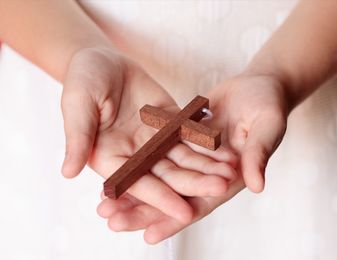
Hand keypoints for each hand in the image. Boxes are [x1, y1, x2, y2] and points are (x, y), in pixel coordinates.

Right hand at [60, 47, 237, 222]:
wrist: (101, 61)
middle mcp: (136, 156)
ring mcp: (155, 141)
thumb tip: (68, 172)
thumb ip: (77, 138)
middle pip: (168, 175)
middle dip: (194, 183)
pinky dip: (208, 143)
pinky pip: (191, 135)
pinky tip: (227, 148)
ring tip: (232, 172)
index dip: (161, 198)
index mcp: (112, 159)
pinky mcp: (171, 123)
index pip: (138, 184)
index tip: (184, 213)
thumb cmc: (82, 82)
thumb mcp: (77, 107)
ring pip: (185, 158)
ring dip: (208, 166)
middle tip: (221, 189)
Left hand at [96, 73, 288, 242]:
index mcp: (229, 178)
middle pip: (172, 196)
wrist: (259, 85)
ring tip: (103, 203)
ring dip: (134, 190)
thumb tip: (256, 185)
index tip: (149, 236)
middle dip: (143, 211)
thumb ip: (259, 154)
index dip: (175, 220)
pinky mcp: (182, 138)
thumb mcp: (268, 127)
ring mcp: (193, 156)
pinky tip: (116, 169)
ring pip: (159, 177)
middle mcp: (207, 172)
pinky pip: (157, 153)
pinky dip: (139, 163)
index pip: (199, 204)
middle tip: (111, 220)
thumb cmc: (270, 106)